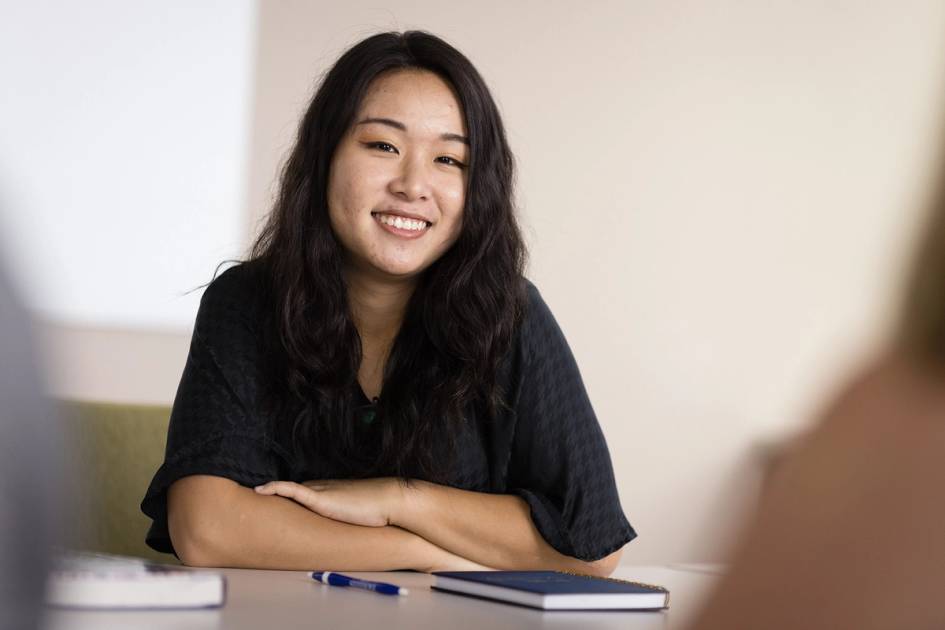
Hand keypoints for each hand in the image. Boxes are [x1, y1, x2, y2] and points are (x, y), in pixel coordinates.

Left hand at [254, 478, 402, 526]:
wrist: (389, 500)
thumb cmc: (379, 511)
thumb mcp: (359, 516)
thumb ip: (348, 520)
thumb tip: (346, 534)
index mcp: (330, 492)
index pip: (303, 492)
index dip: (287, 494)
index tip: (271, 499)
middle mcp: (322, 488)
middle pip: (292, 490)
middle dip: (275, 492)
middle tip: (254, 498)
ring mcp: (320, 491)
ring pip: (287, 489)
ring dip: (270, 490)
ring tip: (251, 494)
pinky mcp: (319, 497)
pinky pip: (290, 489)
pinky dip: (274, 487)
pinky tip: (260, 490)